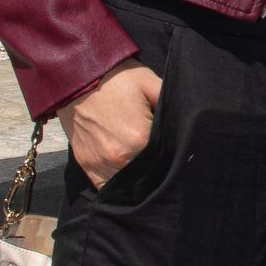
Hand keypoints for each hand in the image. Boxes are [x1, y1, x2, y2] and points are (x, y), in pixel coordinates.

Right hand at [55, 58, 160, 189]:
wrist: (78, 79)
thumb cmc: (118, 79)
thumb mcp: (151, 83)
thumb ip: (169, 106)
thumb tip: (186, 122)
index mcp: (140, 140)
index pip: (164, 162)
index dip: (171, 157)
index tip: (173, 152)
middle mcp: (119, 157)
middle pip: (146, 176)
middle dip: (155, 170)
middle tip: (159, 160)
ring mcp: (100, 164)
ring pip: (126, 186)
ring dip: (136, 180)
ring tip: (143, 169)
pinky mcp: (86, 165)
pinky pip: (104, 187)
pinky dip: (116, 185)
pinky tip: (125, 177)